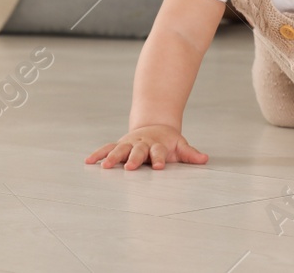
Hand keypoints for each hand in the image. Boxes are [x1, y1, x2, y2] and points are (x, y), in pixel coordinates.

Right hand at [87, 124, 207, 169]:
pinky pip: (107, 149)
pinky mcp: (120, 145)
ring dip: (113, 157)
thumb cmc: (168, 142)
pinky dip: (98, 154)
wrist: (155, 126)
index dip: (159, 159)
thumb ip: (190, 154)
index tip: (159, 167)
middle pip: (138, 151)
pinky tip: (88, 161)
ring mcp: (129, 143)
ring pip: (120, 149)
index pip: (159, 152)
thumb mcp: (180, 145)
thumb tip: (205, 159)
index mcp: (157, 145)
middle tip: (131, 167)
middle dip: (134, 159)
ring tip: (106, 166)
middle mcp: (142, 144)